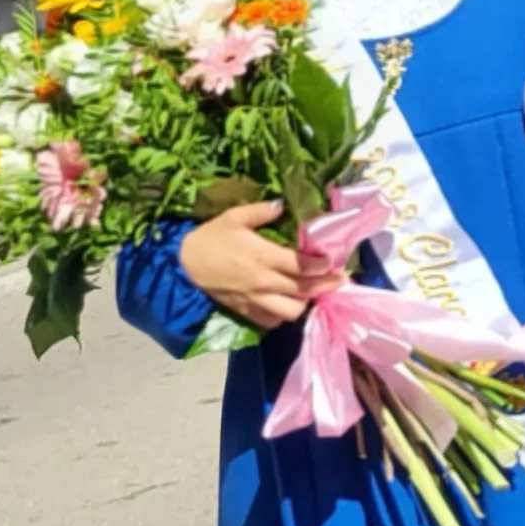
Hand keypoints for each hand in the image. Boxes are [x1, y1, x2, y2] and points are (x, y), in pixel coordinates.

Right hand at [180, 202, 327, 329]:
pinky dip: (283, 315)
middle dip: (326, 284)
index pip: (301, 265)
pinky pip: (272, 321)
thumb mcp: (233, 217)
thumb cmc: (211, 237)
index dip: (322, 265)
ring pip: (291, 311)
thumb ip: (260, 211)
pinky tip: (288, 303)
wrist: (184, 264)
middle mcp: (263, 281)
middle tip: (340, 278)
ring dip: (305, 302)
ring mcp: (255, 299)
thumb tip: (282, 205)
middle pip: (304, 289)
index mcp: (263, 256)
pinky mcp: (246, 311)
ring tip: (313, 292)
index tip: (334, 262)